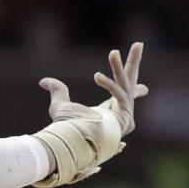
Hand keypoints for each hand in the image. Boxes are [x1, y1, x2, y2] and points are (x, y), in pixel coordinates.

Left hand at [32, 42, 147, 187]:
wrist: (70, 143)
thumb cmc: (66, 129)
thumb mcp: (60, 106)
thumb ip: (57, 91)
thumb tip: (43, 81)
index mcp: (108, 111)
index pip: (122, 96)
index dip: (133, 89)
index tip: (144, 88)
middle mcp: (119, 112)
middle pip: (129, 82)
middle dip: (133, 61)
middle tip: (138, 44)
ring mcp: (124, 114)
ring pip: (125, 84)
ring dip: (119, 67)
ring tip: (113, 52)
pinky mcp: (124, 117)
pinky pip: (119, 95)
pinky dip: (108, 85)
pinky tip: (96, 76)